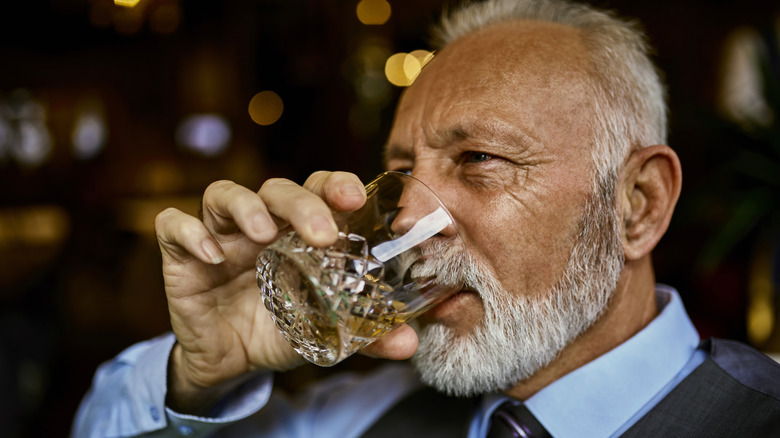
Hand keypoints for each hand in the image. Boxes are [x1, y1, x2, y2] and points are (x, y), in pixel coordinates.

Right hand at [155, 171, 371, 412]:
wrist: (232, 363)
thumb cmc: (280, 329)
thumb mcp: (324, 331)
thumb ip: (366, 335)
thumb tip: (408, 342)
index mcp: (298, 233)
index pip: (317, 189)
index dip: (334, 185)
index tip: (354, 198)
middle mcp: (262, 225)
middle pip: (277, 188)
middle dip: (301, 203)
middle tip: (323, 234)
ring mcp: (221, 235)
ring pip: (224, 194)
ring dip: (247, 207)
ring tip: (264, 234)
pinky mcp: (182, 255)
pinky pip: (174, 225)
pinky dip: (190, 233)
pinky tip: (212, 256)